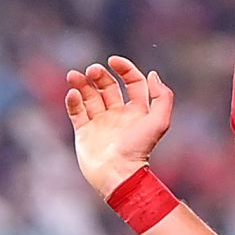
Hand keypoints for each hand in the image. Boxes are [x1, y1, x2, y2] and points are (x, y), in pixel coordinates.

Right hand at [64, 55, 175, 196]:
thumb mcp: (160, 121)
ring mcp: (100, 123)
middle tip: (92, 70)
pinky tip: (72, 94)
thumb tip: (153, 74)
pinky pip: (76, 112)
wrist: (118, 174)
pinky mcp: (84, 133)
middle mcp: (118, 115)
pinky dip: (73, 101)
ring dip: (82, 83)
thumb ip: (162, 96)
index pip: (132, 82)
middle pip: (108, 86)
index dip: (125, 68)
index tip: (113, 60)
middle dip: (99, 75)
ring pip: (89, 96)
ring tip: (74, 76)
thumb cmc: (139, 149)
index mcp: (137, 111)